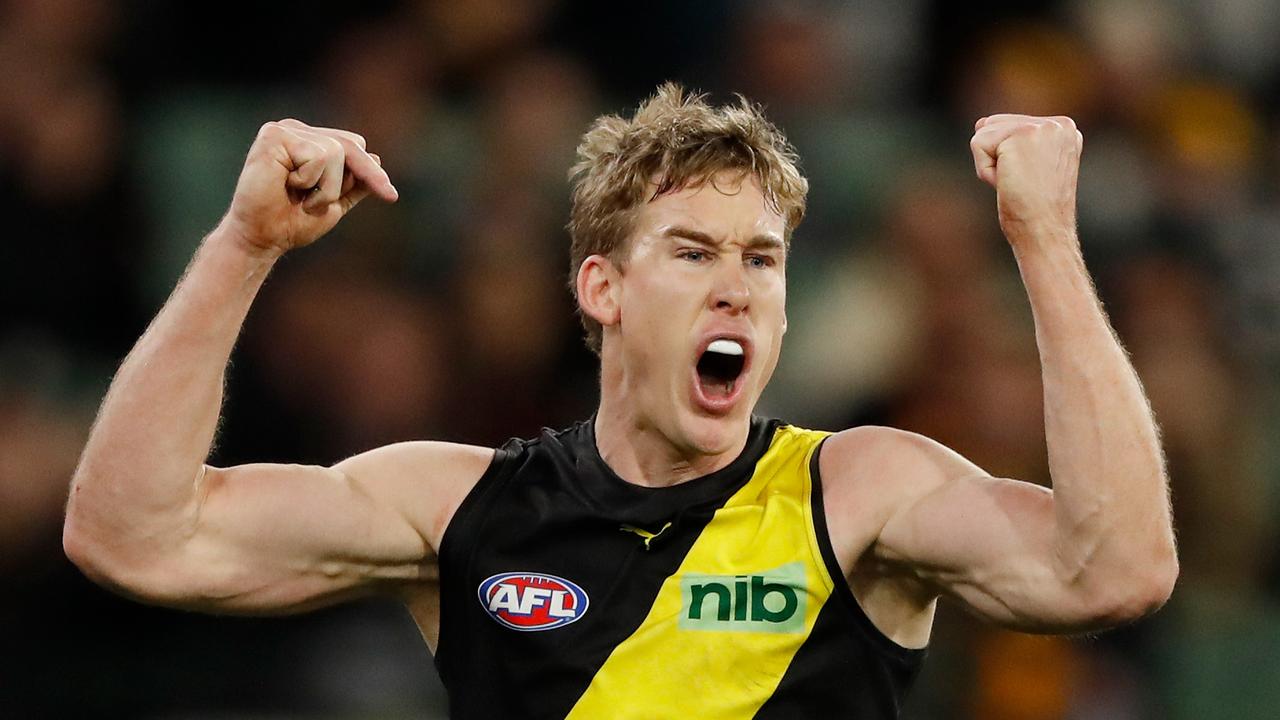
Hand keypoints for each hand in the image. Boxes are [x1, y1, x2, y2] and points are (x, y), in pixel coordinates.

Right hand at [218, 119, 397, 256]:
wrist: (262, 238)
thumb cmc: (291, 222)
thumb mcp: (334, 202)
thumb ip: (354, 183)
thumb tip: (377, 157)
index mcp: (310, 142)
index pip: (354, 145)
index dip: (371, 172)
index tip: (391, 196)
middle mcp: (298, 130)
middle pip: (350, 145)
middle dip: (348, 180)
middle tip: (319, 203)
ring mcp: (285, 130)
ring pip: (335, 152)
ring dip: (324, 186)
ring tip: (298, 194)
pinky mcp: (274, 135)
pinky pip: (317, 156)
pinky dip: (308, 180)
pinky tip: (286, 185)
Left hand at [970, 114, 1081, 242]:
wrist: (1045, 231)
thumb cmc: (1036, 210)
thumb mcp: (1030, 168)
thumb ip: (1012, 141)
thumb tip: (980, 123)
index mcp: (1064, 130)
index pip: (1010, 126)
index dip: (1008, 158)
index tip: (1031, 180)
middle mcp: (1058, 124)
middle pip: (995, 124)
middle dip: (997, 158)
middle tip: (1022, 183)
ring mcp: (1041, 127)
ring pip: (984, 132)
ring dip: (990, 165)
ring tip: (1017, 183)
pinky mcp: (1021, 134)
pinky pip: (978, 144)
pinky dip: (984, 169)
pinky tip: (1008, 182)